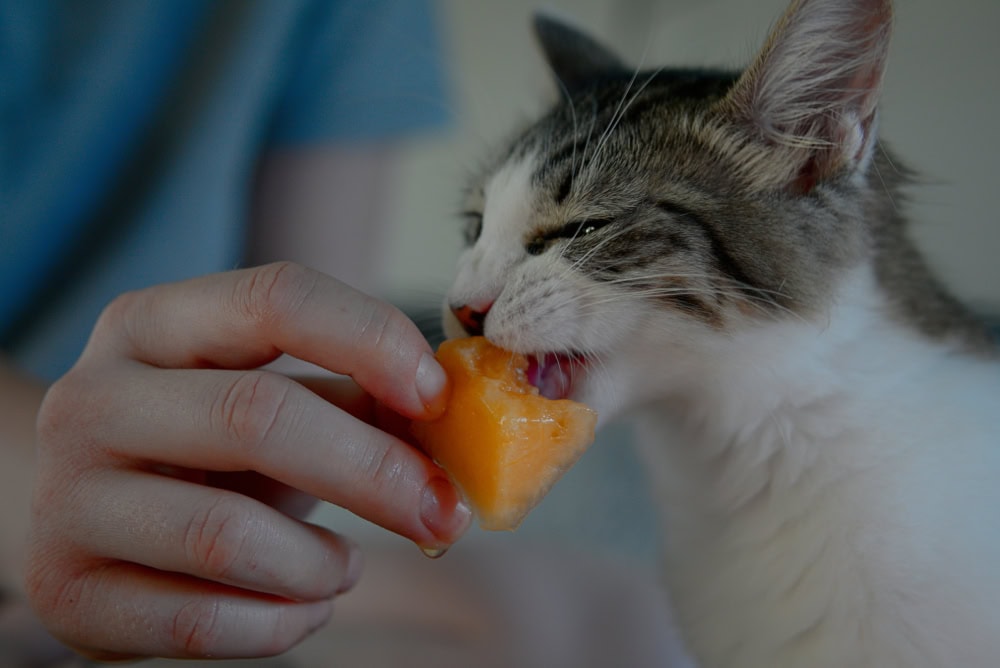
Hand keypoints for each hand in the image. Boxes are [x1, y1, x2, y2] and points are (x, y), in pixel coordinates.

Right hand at [25, 262, 469, 660]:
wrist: (84, 515)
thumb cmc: (201, 450)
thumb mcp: (267, 401)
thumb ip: (354, 398)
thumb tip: (454, 423)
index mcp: (151, 324)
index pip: (275, 298)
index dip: (372, 340)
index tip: (437, 398)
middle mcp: (92, 398)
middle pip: (257, 416)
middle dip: (375, 472)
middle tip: (443, 514)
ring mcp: (67, 498)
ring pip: (228, 534)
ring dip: (322, 564)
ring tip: (344, 568)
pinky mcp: (67, 591)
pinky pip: (203, 620)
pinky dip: (283, 623)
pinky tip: (303, 607)